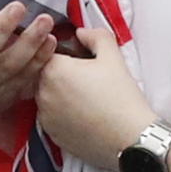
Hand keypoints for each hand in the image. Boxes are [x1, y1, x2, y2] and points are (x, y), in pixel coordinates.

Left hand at [26, 35, 151, 171]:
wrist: (129, 139)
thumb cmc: (121, 96)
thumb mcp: (112, 56)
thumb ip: (95, 35)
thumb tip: (81, 32)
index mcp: (53, 70)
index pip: (48, 52)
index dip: (65, 53)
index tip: (81, 59)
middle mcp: (41, 93)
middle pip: (44, 75)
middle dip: (60, 74)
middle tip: (85, 79)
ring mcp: (44, 116)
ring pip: (46, 97)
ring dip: (59, 94)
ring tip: (86, 98)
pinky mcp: (51, 135)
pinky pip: (51, 117)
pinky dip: (62, 114)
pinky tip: (83, 115)